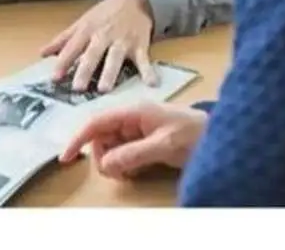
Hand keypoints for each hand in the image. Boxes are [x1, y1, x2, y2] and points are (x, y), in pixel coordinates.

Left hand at [41, 0, 156, 91]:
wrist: (134, 0)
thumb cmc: (105, 14)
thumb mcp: (82, 22)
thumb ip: (63, 39)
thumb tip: (42, 53)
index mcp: (87, 30)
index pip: (73, 47)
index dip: (63, 62)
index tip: (55, 78)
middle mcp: (104, 35)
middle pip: (93, 54)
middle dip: (85, 70)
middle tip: (78, 88)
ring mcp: (122, 40)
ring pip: (115, 57)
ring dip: (110, 72)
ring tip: (104, 88)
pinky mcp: (140, 44)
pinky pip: (144, 59)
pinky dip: (148, 70)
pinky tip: (151, 83)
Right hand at [59, 102, 207, 178]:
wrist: (219, 137)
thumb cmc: (193, 134)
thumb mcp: (163, 145)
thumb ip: (132, 154)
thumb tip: (104, 164)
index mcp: (133, 111)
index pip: (97, 122)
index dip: (79, 138)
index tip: (65, 157)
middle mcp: (132, 118)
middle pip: (102, 137)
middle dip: (102, 156)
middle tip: (117, 173)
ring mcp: (138, 129)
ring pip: (111, 147)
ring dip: (114, 162)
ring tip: (130, 173)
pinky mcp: (145, 140)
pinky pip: (124, 153)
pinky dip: (124, 164)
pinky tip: (136, 171)